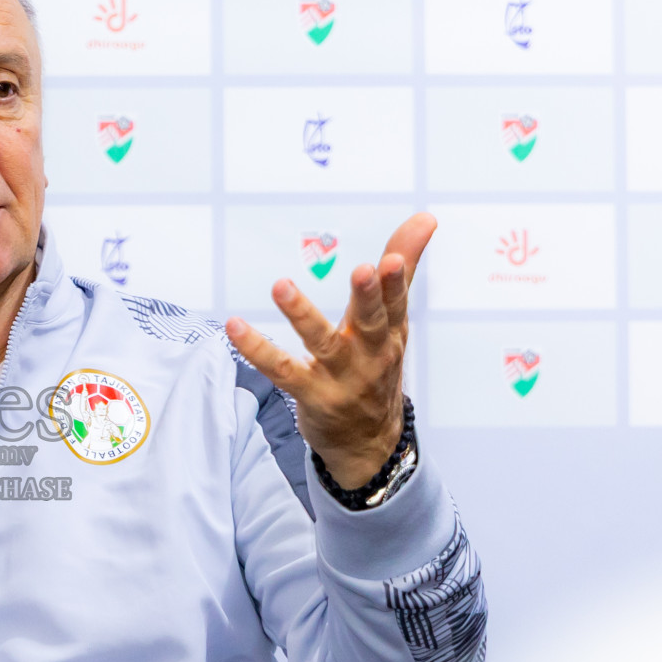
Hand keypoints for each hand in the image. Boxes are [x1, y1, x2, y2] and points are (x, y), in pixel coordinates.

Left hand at [225, 213, 436, 489]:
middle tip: (363, 270)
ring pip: (322, 344)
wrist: (369, 443)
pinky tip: (235, 328)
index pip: (396, 304)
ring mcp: (340, 378)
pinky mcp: (310, 395)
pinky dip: (257, 350)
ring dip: (302, 315)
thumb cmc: (377, 369)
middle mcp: (370, 355)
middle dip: (367, 297)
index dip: (395, 282)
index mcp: (390, 334)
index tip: (393, 259)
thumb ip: (403, 269)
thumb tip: (425, 218)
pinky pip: (281, 370)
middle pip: (371, 323)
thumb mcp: (394, 322)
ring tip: (281, 286)